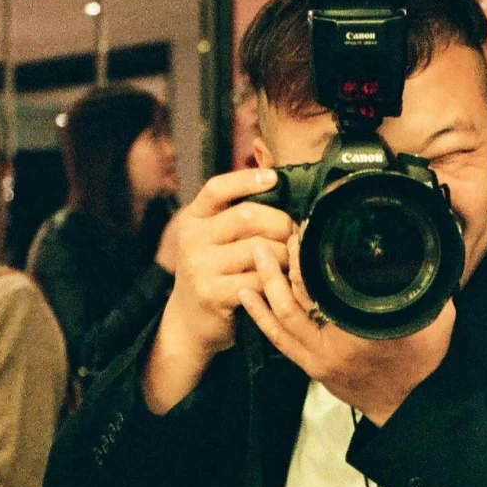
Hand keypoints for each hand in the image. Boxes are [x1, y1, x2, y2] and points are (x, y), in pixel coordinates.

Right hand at [143, 168, 294, 412]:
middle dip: (280, 222)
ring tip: (296, 259)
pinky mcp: (212, 294)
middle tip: (298, 232)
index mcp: (193, 219)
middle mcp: (192, 239)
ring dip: (285, 254)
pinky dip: (278, 280)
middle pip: (246, 216)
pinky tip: (287, 281)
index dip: (246, 179)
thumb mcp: (213, 237)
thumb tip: (269, 164)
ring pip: (258, 249)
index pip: (217, 189)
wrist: (188, 322)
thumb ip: (235, 207)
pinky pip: (258, 280)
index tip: (274, 178)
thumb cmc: (213, 272)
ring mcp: (200, 267)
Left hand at [237, 233, 454, 423]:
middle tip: (278, 237)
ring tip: (259, 255)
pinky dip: (262, 316)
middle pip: (296, 299)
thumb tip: (428, 244)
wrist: (410, 408)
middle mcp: (335, 346)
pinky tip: (249, 295)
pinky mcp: (311, 367)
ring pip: (282, 318)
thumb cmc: (425, 362)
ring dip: (267, 285)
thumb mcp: (436, 317)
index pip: (326, 286)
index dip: (309, 257)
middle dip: (284, 266)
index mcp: (364, 330)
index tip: (306, 231)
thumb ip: (429, 281)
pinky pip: (279, 340)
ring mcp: (319, 359)